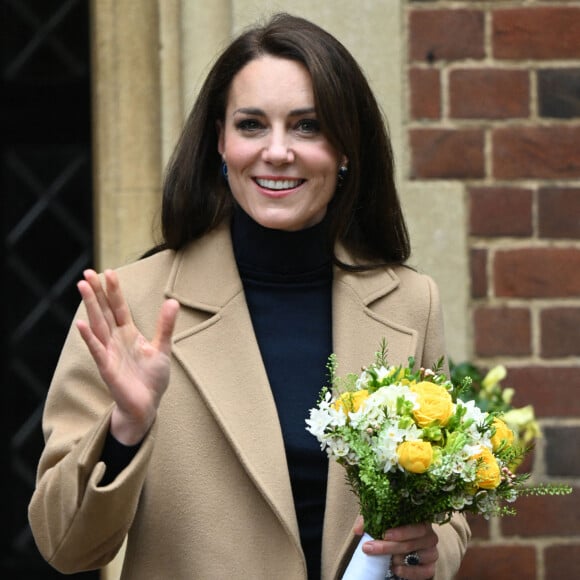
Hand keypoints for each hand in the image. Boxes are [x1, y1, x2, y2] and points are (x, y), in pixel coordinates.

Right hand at [76, 269, 179, 444]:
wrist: (147, 405)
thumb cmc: (152, 377)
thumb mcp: (162, 348)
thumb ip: (166, 325)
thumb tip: (173, 301)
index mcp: (129, 333)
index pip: (119, 307)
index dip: (114, 290)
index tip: (109, 272)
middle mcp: (116, 339)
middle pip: (104, 311)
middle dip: (96, 292)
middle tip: (87, 272)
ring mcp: (109, 352)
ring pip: (98, 324)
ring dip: (90, 306)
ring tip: (82, 286)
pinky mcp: (107, 368)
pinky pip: (97, 350)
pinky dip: (89, 338)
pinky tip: (81, 324)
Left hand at [353, 516, 437, 579]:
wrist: (403, 546)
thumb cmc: (393, 529)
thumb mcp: (382, 521)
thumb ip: (370, 521)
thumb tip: (358, 530)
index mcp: (419, 519)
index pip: (416, 523)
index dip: (401, 530)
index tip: (384, 534)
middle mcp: (429, 535)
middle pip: (412, 542)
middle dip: (389, 546)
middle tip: (370, 548)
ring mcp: (432, 552)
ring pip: (417, 556)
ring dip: (397, 558)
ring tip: (385, 559)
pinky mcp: (431, 567)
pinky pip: (425, 572)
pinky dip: (409, 572)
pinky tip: (396, 569)